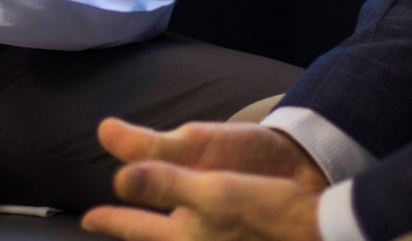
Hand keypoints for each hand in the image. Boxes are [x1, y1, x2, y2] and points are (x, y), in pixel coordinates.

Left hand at [80, 118, 326, 240]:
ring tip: (147, 228)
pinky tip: (195, 229)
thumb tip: (117, 177)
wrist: (323, 230)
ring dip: (158, 233)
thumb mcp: (213, 189)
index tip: (87, 218)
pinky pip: (203, 240)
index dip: (110, 220)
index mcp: (185, 238)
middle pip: (154, 239)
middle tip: (105, 223)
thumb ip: (163, 181)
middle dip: (131, 230)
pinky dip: (187, 235)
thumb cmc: (269, 210)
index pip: (135, 229)